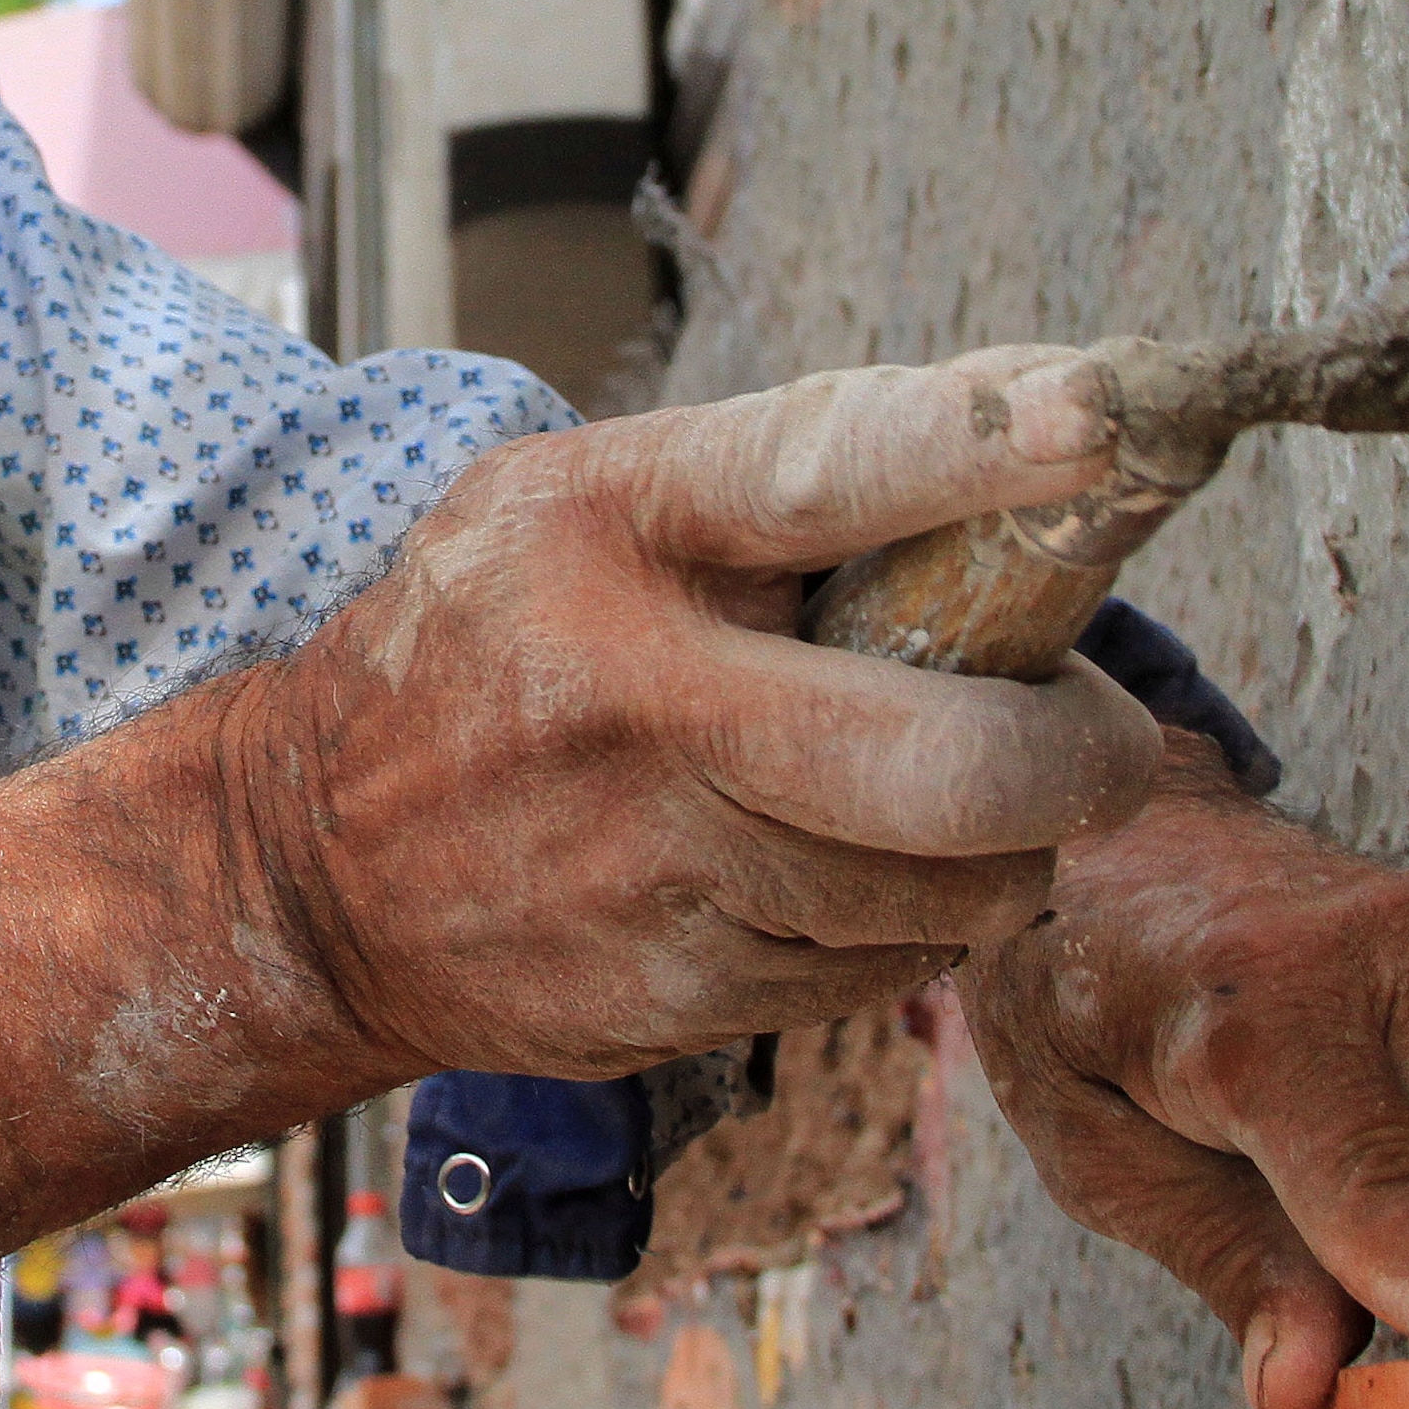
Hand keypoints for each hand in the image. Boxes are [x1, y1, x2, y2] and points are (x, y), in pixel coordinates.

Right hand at [236, 348, 1166, 1083]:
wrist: (302, 870)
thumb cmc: (485, 647)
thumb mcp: (572, 505)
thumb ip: (768, 472)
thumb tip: (1028, 426)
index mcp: (611, 527)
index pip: (824, 469)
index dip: (978, 448)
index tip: (1104, 419)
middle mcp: (636, 698)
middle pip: (950, 760)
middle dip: (1083, 756)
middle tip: (1106, 736)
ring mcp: (659, 864)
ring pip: (951, 887)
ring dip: (1011, 851)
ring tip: (968, 799)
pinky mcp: (676, 989)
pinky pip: (885, 969)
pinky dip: (916, 925)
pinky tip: (858, 875)